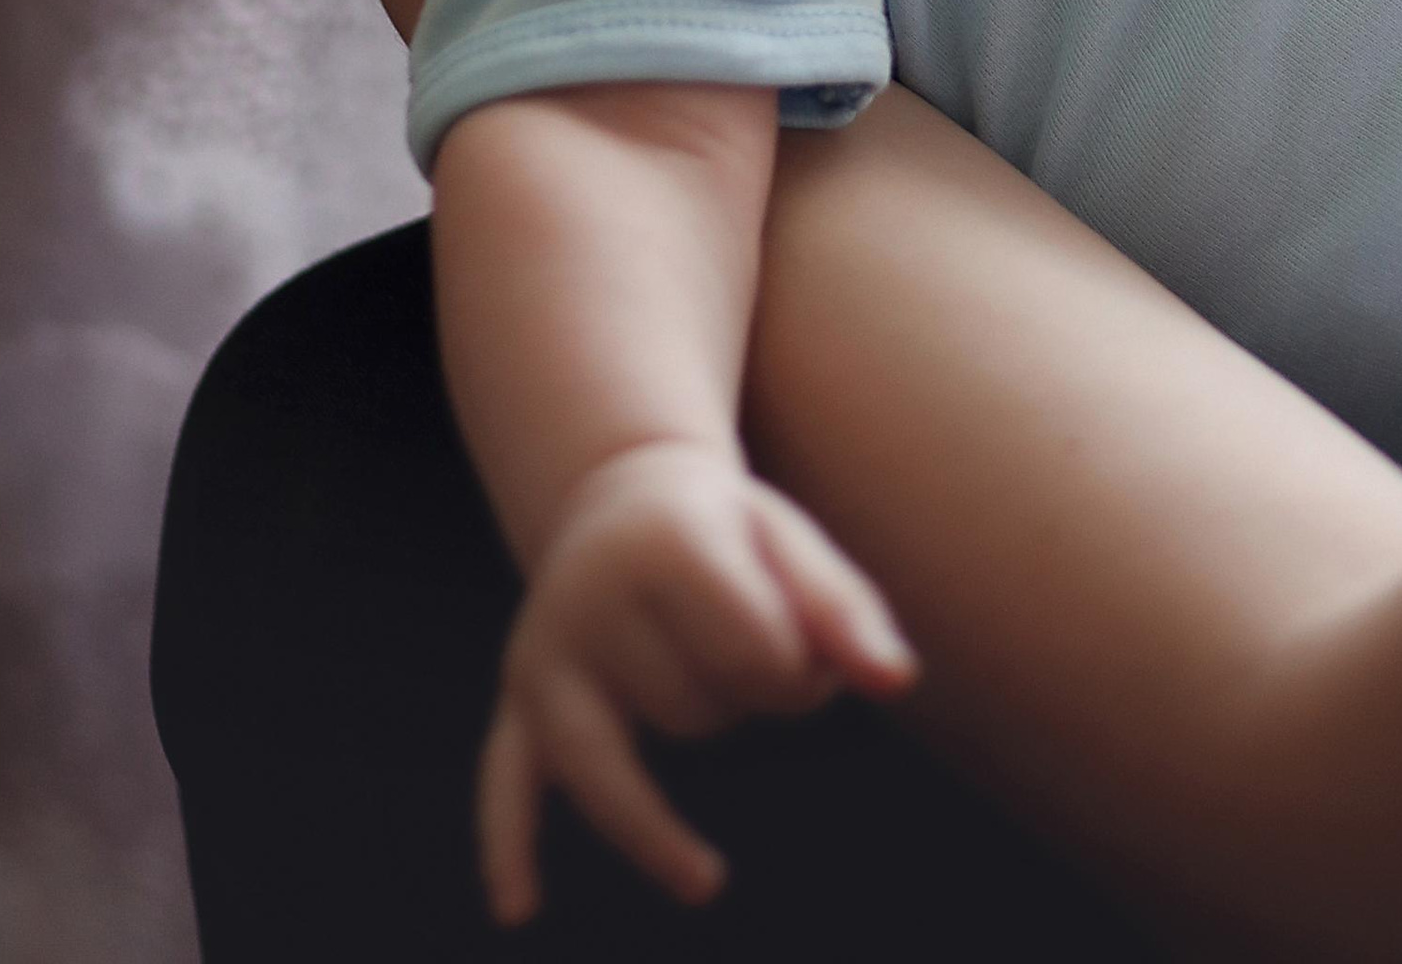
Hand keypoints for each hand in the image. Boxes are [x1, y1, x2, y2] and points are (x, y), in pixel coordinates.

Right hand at [476, 440, 914, 923]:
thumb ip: (846, 612)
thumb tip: (895, 682)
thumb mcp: (791, 541)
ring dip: (685, 735)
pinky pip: (506, 781)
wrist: (621, 493)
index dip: (799, 664)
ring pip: (626, 768)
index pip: (758, 653)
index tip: (799, 633)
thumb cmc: (726, 530)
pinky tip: (519, 909)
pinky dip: (512, 846)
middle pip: (695, 712)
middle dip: (742, 697)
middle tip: (746, 639)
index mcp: (662, 542)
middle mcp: (587, 597)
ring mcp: (543, 654)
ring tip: (707, 682)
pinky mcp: (520, 699)